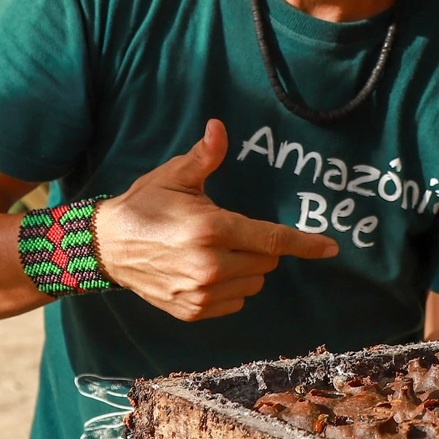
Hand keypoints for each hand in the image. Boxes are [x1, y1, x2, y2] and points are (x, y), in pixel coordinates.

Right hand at [94, 119, 337, 320]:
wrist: (107, 247)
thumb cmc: (146, 204)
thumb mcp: (175, 176)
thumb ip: (205, 156)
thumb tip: (219, 127)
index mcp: (211, 230)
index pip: (271, 240)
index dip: (304, 243)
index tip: (331, 247)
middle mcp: (209, 266)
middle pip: (265, 262)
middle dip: (258, 246)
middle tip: (229, 231)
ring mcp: (200, 294)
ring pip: (252, 284)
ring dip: (246, 269)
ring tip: (216, 251)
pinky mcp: (192, 311)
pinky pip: (234, 303)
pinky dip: (231, 288)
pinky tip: (206, 270)